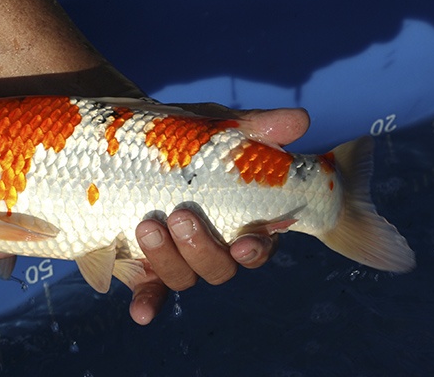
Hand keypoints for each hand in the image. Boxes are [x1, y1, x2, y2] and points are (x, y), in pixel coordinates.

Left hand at [128, 103, 309, 324]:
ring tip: (148, 226)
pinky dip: (148, 304)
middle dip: (201, 250)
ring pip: (183, 279)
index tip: (244, 242)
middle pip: (219, 269)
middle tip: (180, 217)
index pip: (258, 247)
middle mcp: (211, 246)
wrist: (133, 143)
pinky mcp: (144, 263)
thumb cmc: (187, 139)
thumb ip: (257, 127)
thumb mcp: (218, 128)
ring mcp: (177, 257)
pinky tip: (140, 312)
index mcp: (238, 221)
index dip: (256, 251)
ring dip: (169, 261)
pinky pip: (150, 291)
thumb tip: (300, 120)